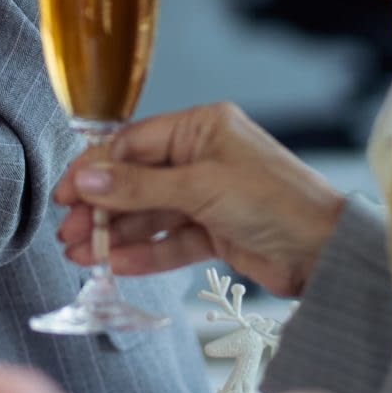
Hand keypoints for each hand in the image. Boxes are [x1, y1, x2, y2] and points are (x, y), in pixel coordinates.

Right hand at [54, 102, 344, 296]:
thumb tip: (87, 178)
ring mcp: (210, 195)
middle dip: (102, 208)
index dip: (96, 168)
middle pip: (138, 181)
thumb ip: (139, 186)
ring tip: (83, 255)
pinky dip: (146, 253)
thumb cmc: (277, 202)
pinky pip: (172, 240)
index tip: (65, 193)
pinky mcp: (218, 231)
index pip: (134, 144)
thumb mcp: (200, 188)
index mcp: (203, 128)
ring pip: (151, 213)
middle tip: (69, 232)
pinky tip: (118, 264)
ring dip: (117, 235)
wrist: (325, 251)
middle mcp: (204, 157)